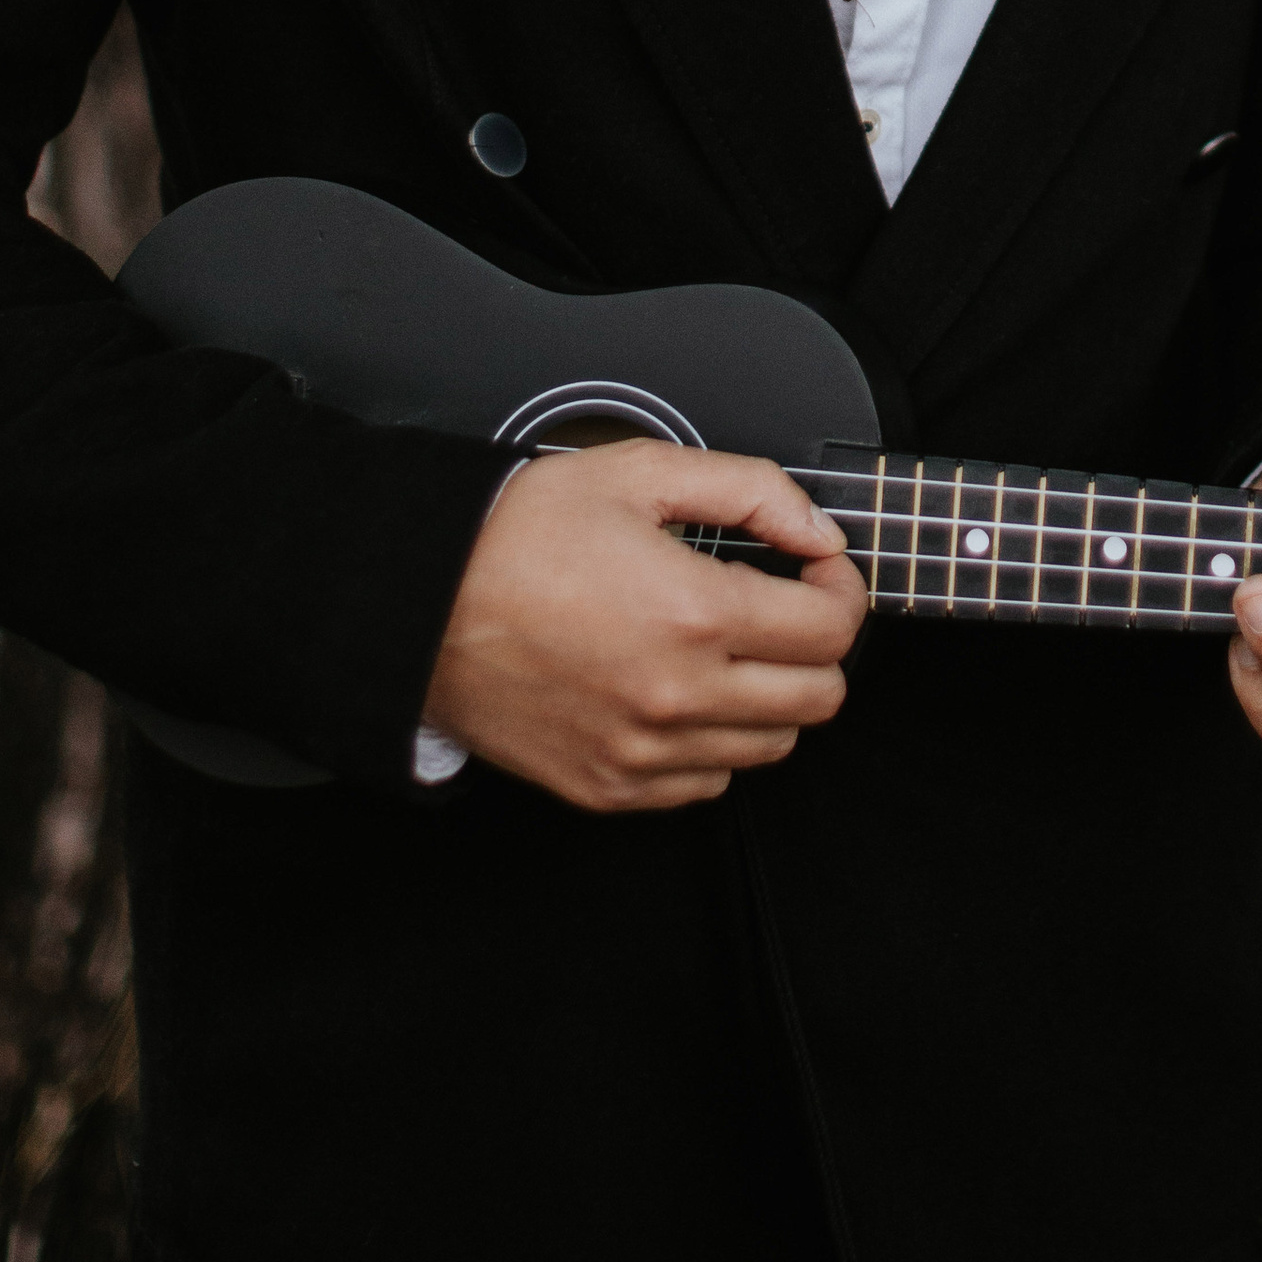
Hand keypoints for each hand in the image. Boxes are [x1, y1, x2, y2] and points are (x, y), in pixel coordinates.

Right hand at [423, 442, 867, 811]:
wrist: (419, 605)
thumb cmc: (516, 536)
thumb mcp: (639, 473)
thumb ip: (750, 491)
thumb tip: (817, 531)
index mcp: (693, 614)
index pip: (832, 630)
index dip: (842, 590)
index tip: (818, 572)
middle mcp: (677, 696)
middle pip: (819, 698)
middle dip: (817, 646)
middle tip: (782, 608)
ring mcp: (642, 753)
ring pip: (771, 747)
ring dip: (769, 696)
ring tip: (726, 649)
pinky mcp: (608, 788)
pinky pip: (707, 783)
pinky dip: (713, 743)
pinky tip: (682, 692)